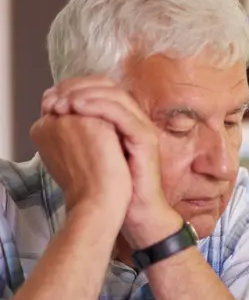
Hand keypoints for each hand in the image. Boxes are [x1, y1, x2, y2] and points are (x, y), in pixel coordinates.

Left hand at [42, 77, 180, 247]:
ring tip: (62, 102)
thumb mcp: (95, 153)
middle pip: (109, 87)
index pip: (103, 89)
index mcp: (126, 122)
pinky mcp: (146, 140)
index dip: (76, 87)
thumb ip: (83, 132)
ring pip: (115, 96)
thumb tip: (57, 116)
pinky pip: (121, 114)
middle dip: (78, 87)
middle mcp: (138, 121)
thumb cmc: (117, 189)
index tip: (51, 96)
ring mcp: (144, 129)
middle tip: (54, 96)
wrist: (138, 212)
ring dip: (84, 94)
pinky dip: (97, 107)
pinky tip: (77, 108)